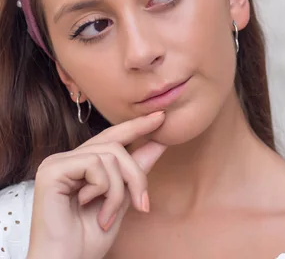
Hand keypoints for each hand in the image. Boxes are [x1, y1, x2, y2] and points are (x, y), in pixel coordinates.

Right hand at [27, 111, 167, 258]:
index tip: (161, 117)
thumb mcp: (122, 199)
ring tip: (107, 214)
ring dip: (118, 190)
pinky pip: (95, 164)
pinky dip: (102, 188)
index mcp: (81, 164)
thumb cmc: (89, 238)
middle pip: (117, 146)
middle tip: (142, 204)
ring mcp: (57, 163)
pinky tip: (88, 205)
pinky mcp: (52, 170)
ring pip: (111, 155)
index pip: (113, 137)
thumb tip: (159, 142)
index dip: (137, 126)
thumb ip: (136, 169)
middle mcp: (66, 159)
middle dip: (136, 175)